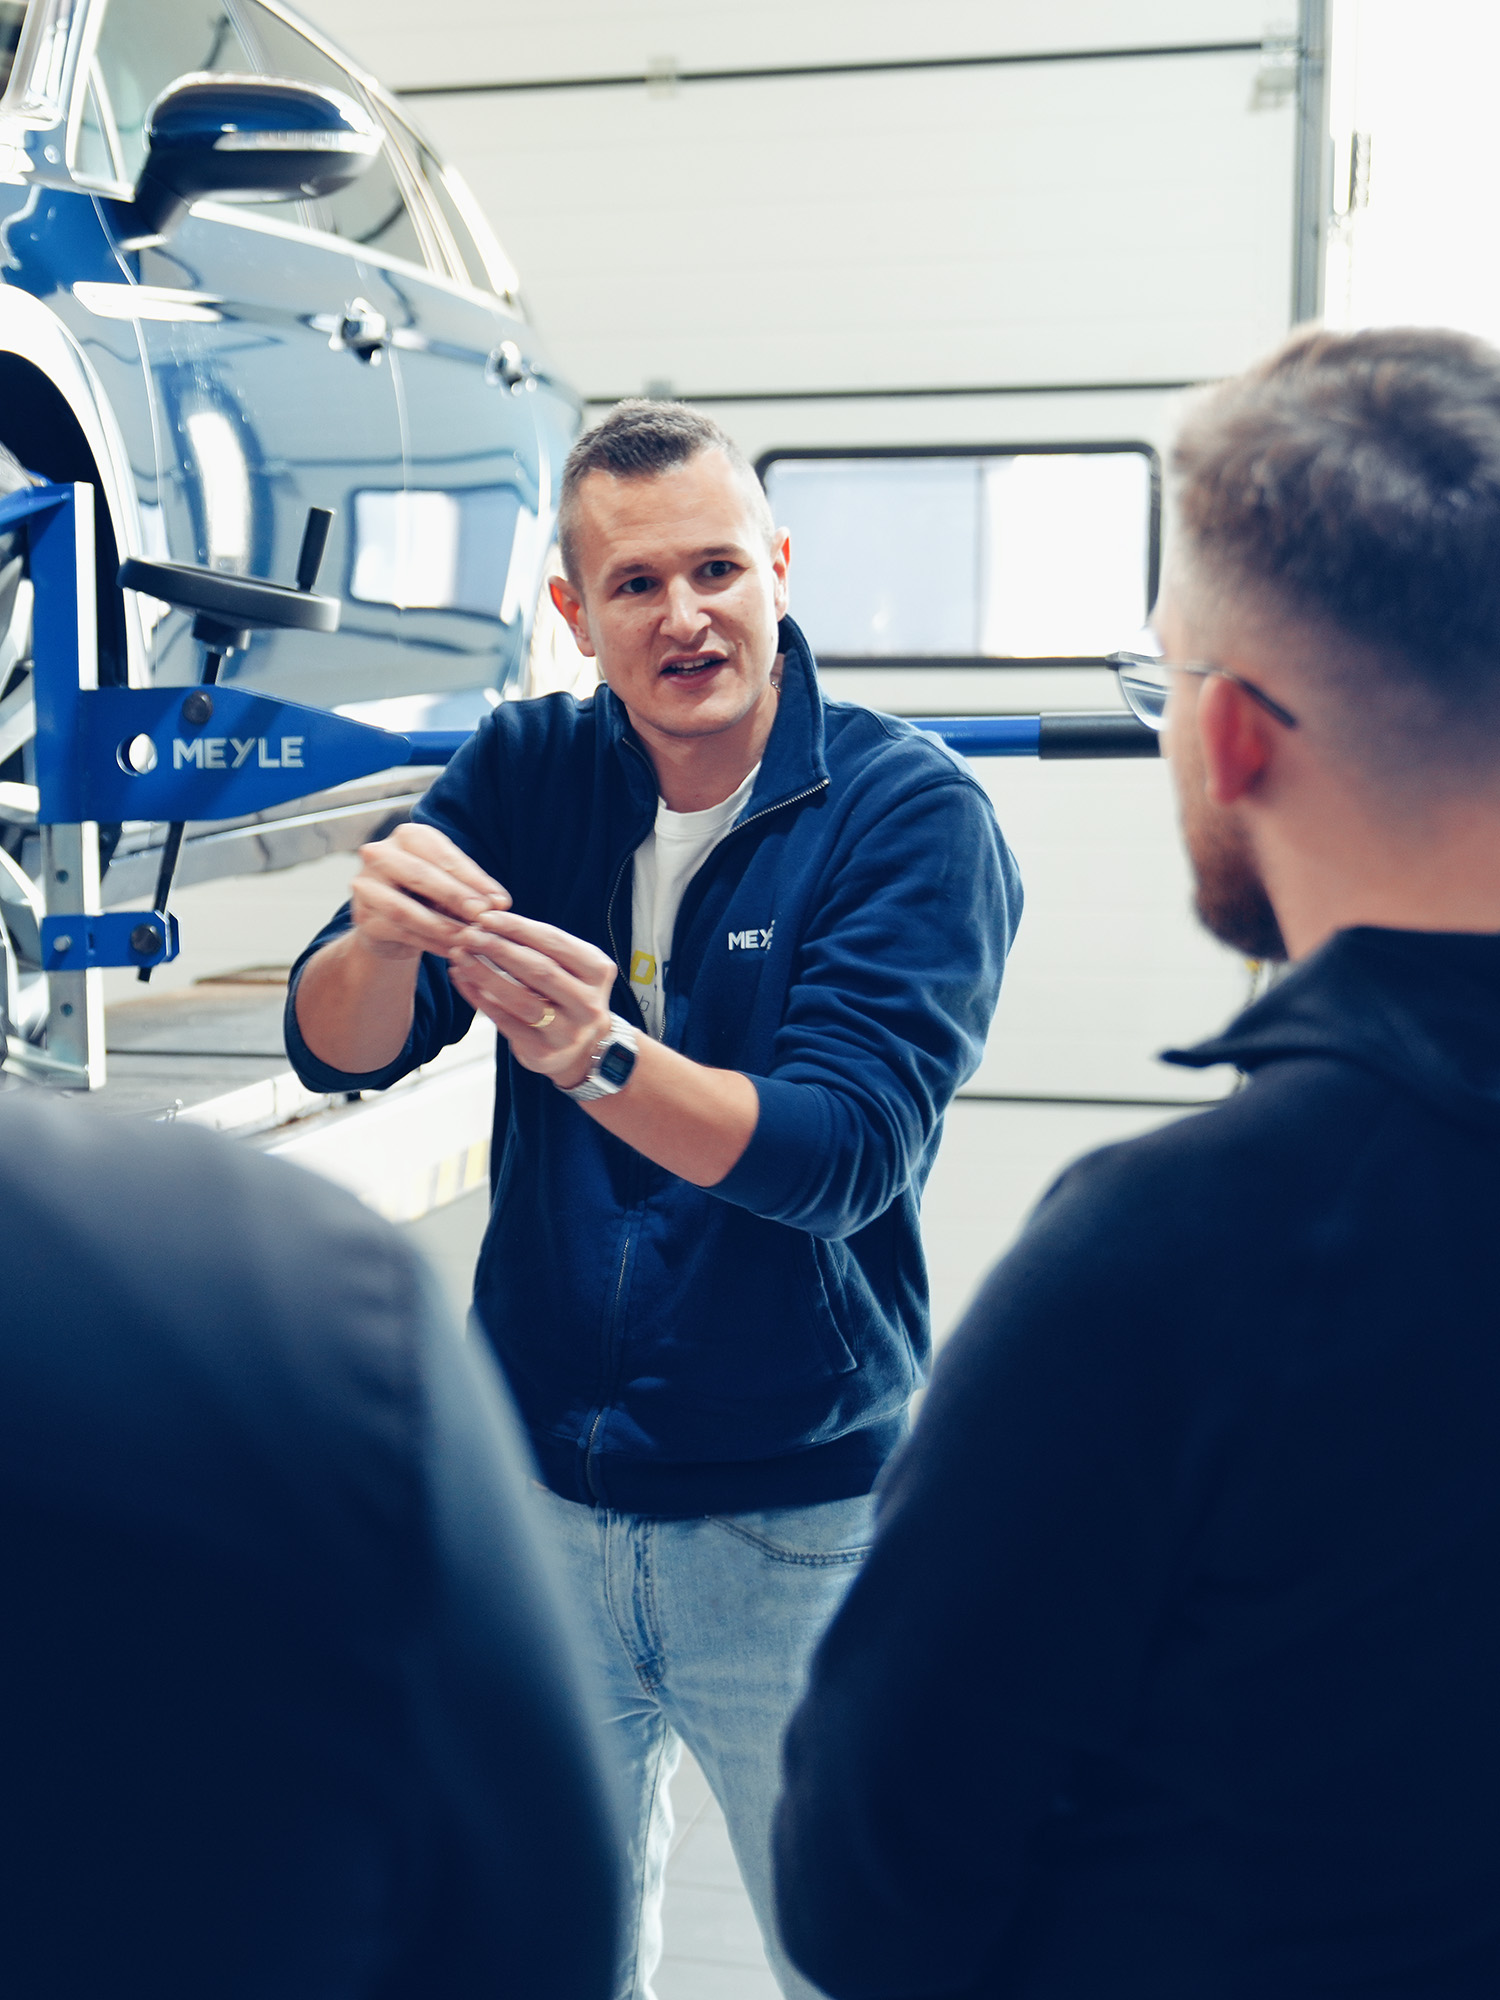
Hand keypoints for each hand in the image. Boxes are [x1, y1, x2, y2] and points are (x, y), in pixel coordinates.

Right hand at [348, 823, 509, 963]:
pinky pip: (399, 932)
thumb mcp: (452, 885)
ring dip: (442, 926)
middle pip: (420, 875)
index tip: (502, 901)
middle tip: (484, 916)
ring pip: (405, 909)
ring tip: (471, 938)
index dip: (473, 878)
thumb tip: (499, 903)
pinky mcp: (363, 918)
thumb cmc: (430, 896)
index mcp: (408, 836)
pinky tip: (453, 951)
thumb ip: (472, 890)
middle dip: (456, 897)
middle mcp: (379, 854)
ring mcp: (366, 886)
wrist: (393, 924)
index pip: (442, 855)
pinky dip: (430, 943)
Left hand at [449, 909, 615, 1085]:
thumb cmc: (567, 996)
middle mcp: (588, 1003)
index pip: (555, 942)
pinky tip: (463, 981)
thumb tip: (490, 923)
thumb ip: (541, 947)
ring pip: (520, 999)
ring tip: (460, 956)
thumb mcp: (569, 968)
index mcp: (597, 971)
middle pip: (539, 970)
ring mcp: (568, 1032)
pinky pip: (505, 1022)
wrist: (582, 1049)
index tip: (486, 917)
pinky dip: (480, 999)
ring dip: (485, 974)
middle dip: (499, 949)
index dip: (518, 928)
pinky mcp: (544, 1053)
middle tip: (468, 935)